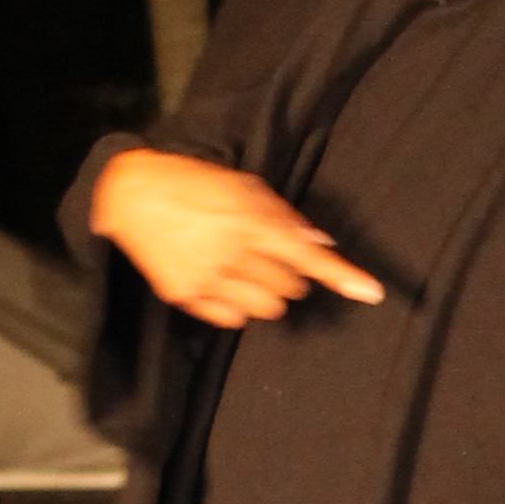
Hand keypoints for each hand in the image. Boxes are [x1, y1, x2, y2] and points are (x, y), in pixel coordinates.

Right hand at [90, 148, 383, 329]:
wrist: (130, 193)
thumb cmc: (195, 184)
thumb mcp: (243, 186)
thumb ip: (283, 217)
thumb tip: (321, 244)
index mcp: (250, 219)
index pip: (308, 255)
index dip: (343, 275)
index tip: (373, 293)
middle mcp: (232, 251)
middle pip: (291, 289)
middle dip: (288, 276)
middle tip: (265, 256)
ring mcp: (207, 277)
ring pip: (265, 310)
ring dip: (265, 295)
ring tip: (243, 270)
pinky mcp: (185, 295)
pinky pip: (232, 319)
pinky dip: (236, 306)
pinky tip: (220, 280)